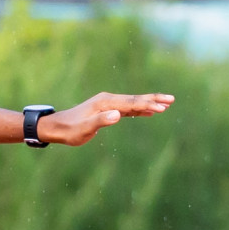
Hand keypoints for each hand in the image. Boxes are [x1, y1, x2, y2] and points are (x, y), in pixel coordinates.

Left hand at [40, 92, 172, 146]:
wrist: (56, 127)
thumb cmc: (69, 130)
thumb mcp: (84, 129)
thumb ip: (100, 121)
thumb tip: (118, 115)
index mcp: (105, 103)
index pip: (130, 103)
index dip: (147, 105)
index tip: (162, 107)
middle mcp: (108, 100)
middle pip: (135, 99)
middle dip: (153, 100)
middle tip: (172, 100)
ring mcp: (107, 104)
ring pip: (132, 103)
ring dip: (148, 104)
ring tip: (166, 105)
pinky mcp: (106, 110)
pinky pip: (127, 109)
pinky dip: (139, 110)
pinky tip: (148, 112)